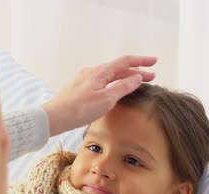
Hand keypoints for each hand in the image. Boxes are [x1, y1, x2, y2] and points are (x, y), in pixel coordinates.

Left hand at [43, 55, 157, 135]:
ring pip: (110, 76)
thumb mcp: (106, 99)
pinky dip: (114, 84)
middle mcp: (92, 72)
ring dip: (125, 78)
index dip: (141, 61)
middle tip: (151, 77)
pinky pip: (102, 82)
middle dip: (136, 71)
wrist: (54, 117)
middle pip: (118, 68)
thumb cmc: (78, 109)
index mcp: (100, 72)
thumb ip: (123, 87)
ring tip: (137, 84)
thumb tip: (137, 77)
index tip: (154, 62)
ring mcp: (85, 80)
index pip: (125, 61)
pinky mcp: (80, 90)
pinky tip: (116, 91)